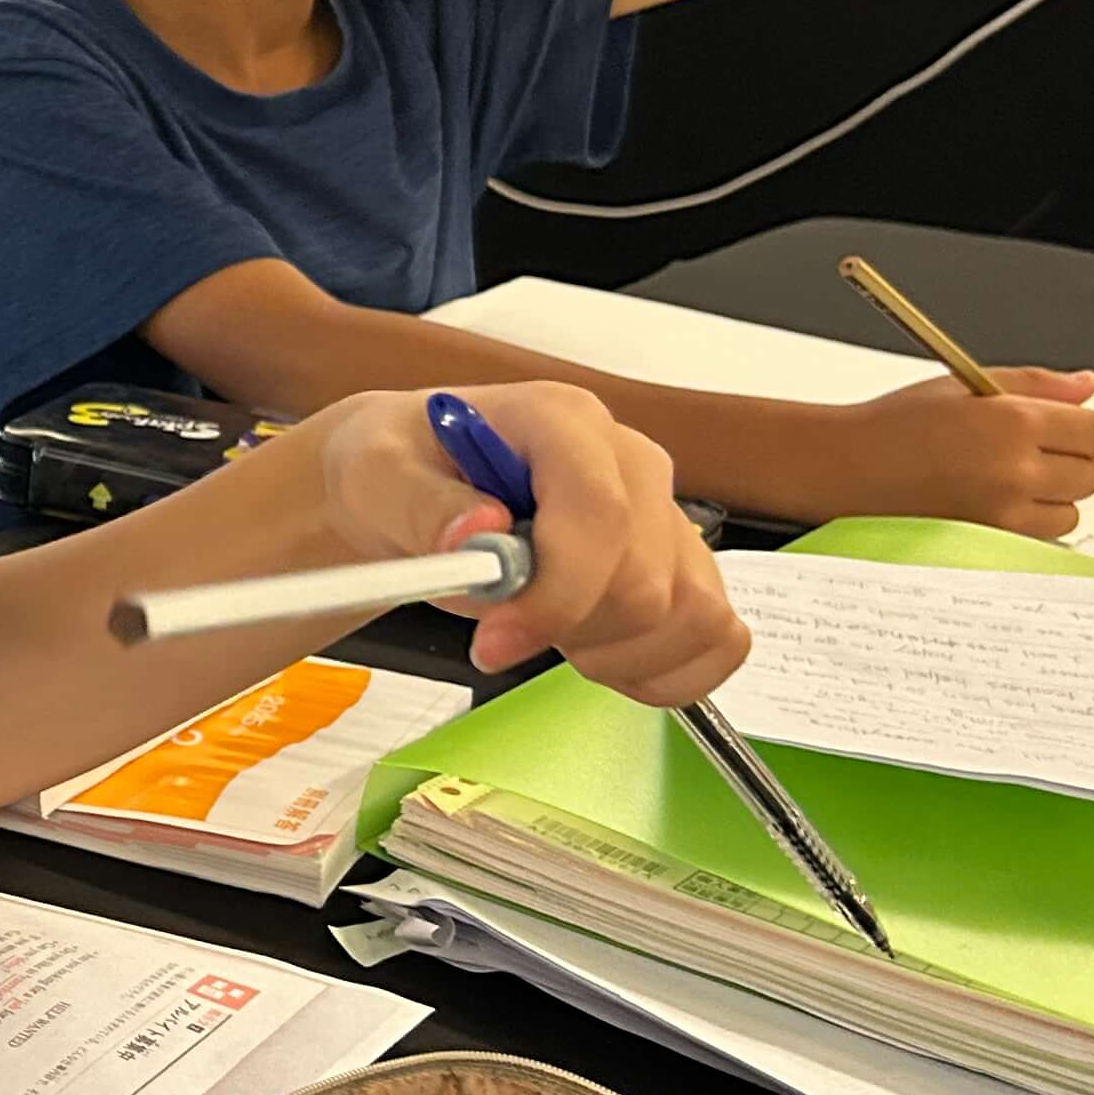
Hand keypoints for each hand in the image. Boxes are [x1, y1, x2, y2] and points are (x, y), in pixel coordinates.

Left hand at [307, 381, 746, 704]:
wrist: (413, 482)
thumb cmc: (399, 470)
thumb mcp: (375, 475)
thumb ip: (420, 504)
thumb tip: (478, 533)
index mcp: (563, 422)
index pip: (600, 514)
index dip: (557, 595)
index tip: (493, 642)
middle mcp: (631, 461)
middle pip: (647, 582)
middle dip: (570, 633)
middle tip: (499, 637)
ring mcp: (665, 513)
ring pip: (691, 614)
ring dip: (614, 655)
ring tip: (547, 635)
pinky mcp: (682, 563)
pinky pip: (718, 636)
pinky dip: (663, 671)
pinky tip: (598, 657)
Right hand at [830, 370, 1093, 538]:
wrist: (846, 466)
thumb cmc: (896, 423)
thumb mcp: (967, 385)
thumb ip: (1036, 384)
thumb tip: (1087, 386)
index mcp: (1014, 420)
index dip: (1086, 431)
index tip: (1067, 430)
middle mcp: (1015, 469)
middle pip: (1089, 475)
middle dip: (1067, 462)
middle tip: (1027, 452)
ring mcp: (1004, 511)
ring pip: (1071, 511)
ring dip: (1051, 497)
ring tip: (1006, 480)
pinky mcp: (989, 540)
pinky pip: (1041, 536)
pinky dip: (1029, 522)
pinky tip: (995, 502)